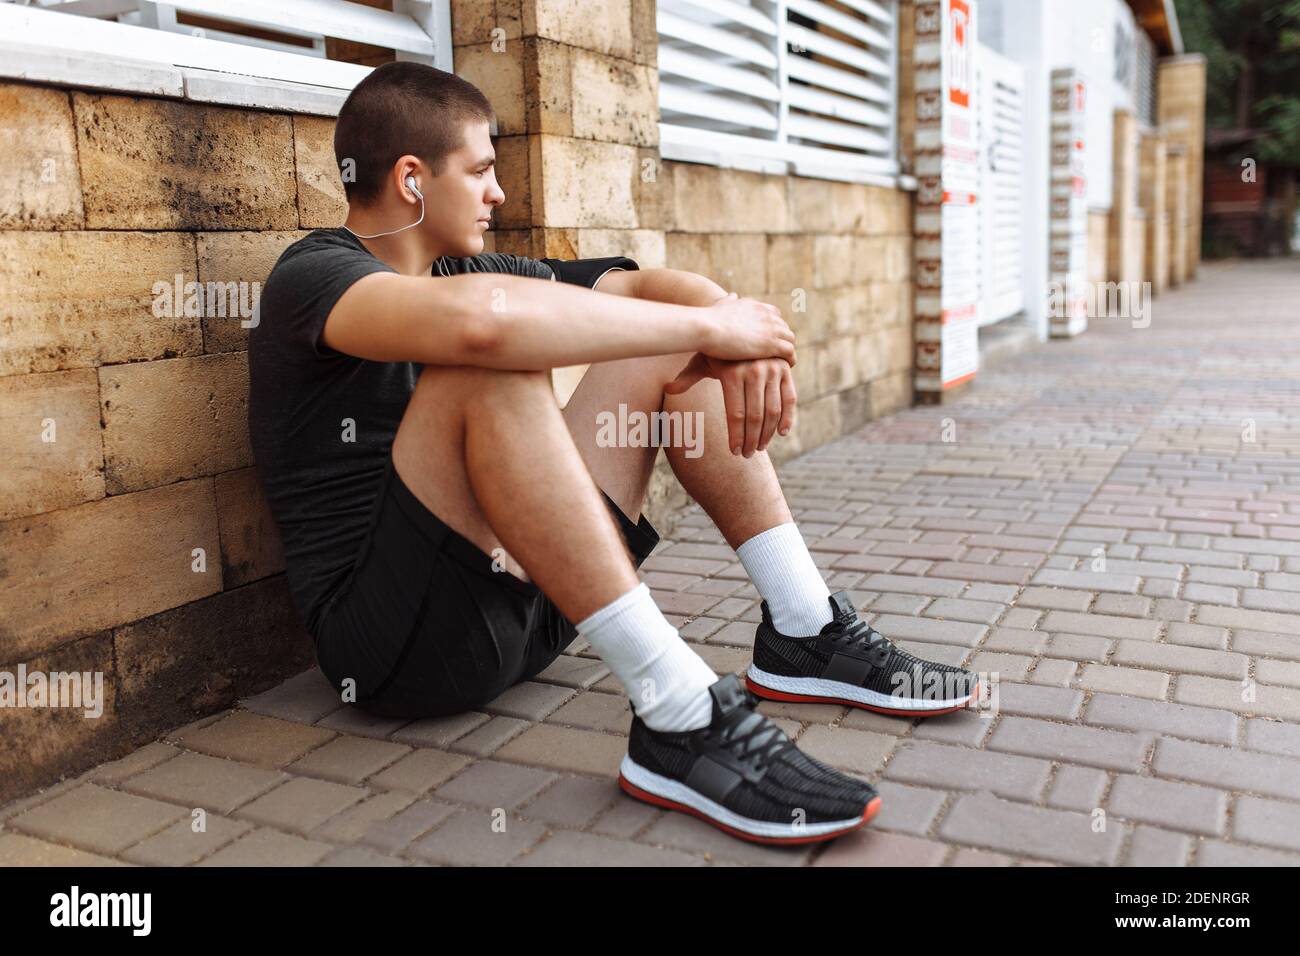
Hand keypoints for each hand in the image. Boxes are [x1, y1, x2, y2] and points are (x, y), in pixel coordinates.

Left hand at [663, 353, 796, 456]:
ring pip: (773, 410)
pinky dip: (788, 417)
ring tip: (759, 447)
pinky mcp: (785, 370)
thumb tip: (667, 389)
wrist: (741, 327)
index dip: (736, 436)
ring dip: (767, 433)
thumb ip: (686, 378)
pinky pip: (790, 398)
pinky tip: (781, 433)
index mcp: (733, 373)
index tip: (734, 452)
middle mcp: (755, 371)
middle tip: (746, 454)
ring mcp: (773, 370)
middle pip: (755, 416)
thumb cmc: (717, 351)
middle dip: (751, 440)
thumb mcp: (701, 361)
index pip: (736, 414)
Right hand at [700, 292, 796, 365]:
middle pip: (784, 327)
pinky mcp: (771, 344)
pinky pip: (790, 351)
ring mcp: (770, 328)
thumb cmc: (707, 320)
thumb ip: (728, 301)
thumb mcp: (720, 304)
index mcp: (754, 306)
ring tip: (784, 363)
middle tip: (779, 354)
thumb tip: (732, 296)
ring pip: (790, 339)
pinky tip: (786, 368)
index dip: (773, 327)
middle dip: (782, 339)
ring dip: (788, 350)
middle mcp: (765, 314)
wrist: (706, 327)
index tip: (770, 339)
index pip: (774, 314)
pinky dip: (791, 359)